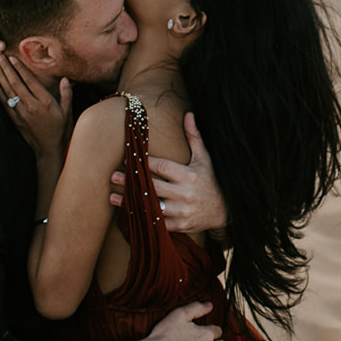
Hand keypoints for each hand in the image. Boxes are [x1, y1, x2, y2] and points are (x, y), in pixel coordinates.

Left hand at [0, 49, 72, 157]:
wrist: (51, 151)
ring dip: (0, 78)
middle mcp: (32, 106)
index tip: (12, 57)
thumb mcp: (68, 112)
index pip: (30, 81)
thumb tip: (65, 78)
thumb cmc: (62, 131)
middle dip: (6, 68)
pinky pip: (6, 106)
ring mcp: (22, 114)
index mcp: (45, 102)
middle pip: (16, 83)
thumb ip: (66, 94)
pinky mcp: (17, 121)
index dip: (20, 68)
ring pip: (9, 92)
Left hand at [109, 112, 228, 232]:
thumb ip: (194, 137)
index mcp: (189, 175)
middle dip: (131, 181)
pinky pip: (157, 222)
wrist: (226, 210)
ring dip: (131, 202)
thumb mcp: (205, 158)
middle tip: (113, 176)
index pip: (161, 167)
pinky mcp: (181, 225)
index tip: (128, 159)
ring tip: (113, 196)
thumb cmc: (212, 180)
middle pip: (152, 186)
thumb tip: (189, 114)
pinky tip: (129, 212)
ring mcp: (182, 211)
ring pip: (151, 206)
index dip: (143, 163)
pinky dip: (143, 218)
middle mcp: (185, 194)